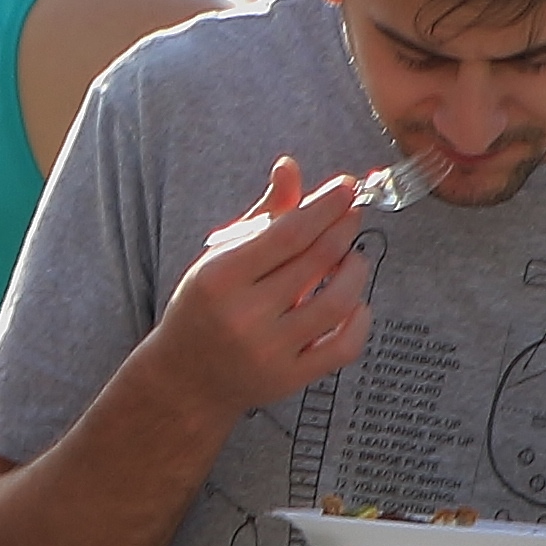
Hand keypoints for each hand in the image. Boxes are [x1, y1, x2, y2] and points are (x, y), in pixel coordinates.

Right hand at [154, 159, 380, 425]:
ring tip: (352, 258)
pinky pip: (343, 347)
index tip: (346, 187)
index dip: (324, 206)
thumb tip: (290, 166)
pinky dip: (360, 320)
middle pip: (315, 260)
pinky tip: (356, 302)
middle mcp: (244, 315)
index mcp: (220, 276)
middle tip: (352, 213)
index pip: (287, 232)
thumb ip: (262, 214)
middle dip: (343, 228)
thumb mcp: (220, 256)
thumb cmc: (205, 307)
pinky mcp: (290, 378)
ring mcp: (269, 351)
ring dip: (355, 270)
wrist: (185, 379)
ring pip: (337, 302)